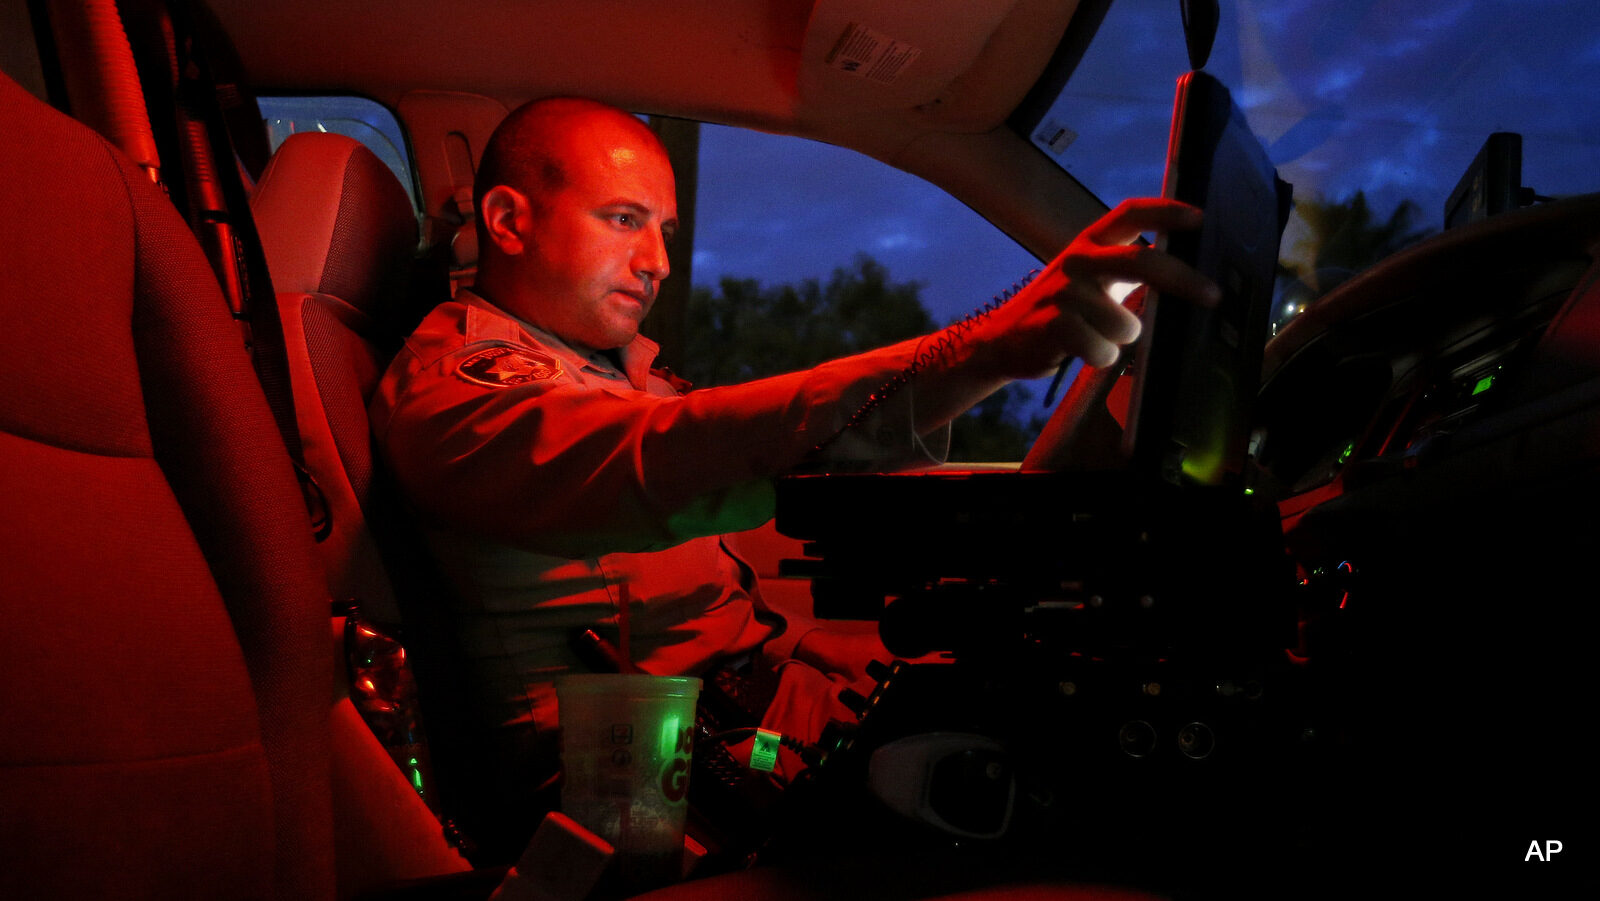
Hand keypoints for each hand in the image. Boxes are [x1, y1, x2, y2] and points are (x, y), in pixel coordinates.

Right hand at [970, 198, 1220, 378]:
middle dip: (1183, 279)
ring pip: (1126, 324)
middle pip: (1141, 261)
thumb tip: (1186, 276)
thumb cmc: (1059, 311)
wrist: (1002, 340)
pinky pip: (1101, 348)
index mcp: (1089, 243)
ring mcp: (1063, 291)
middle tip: (1213, 296)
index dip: (1167, 211)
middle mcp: (1077, 260)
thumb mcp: (1089, 278)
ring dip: (1122, 340)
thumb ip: (1127, 269)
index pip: (1130, 213)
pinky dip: (1101, 358)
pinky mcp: (1053, 324)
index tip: (1201, 219)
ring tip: (1099, 338)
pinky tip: (1084, 353)